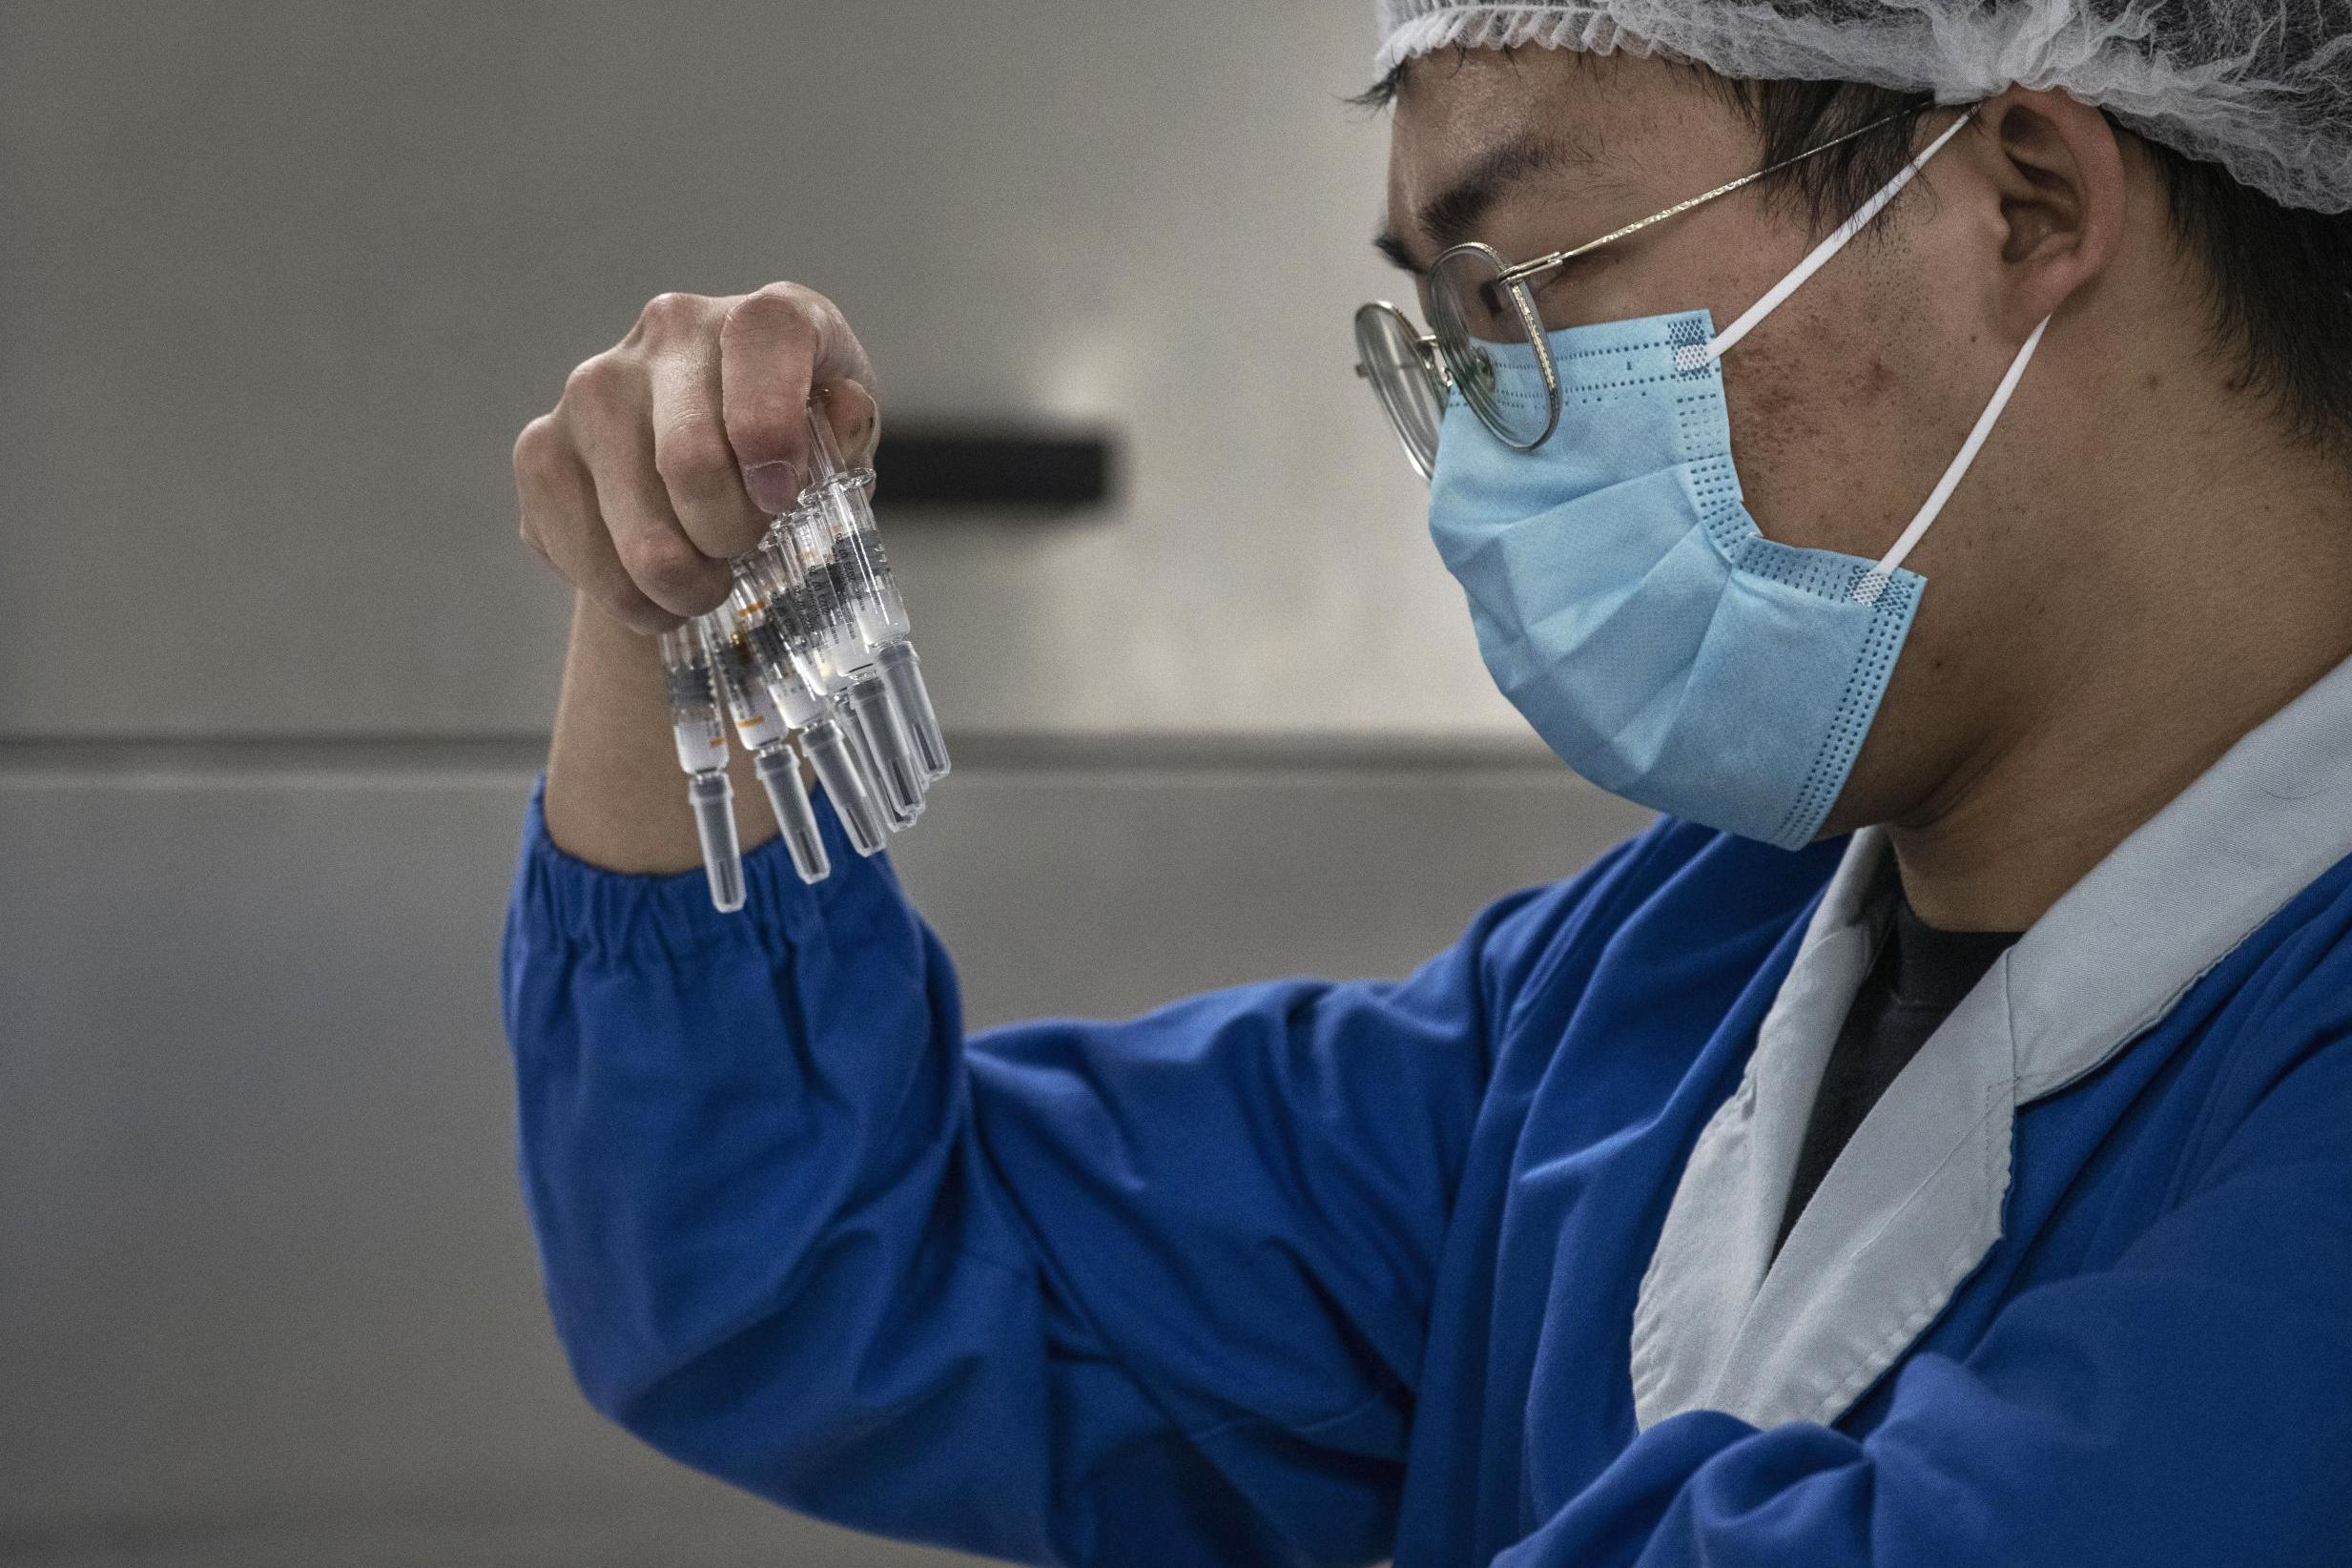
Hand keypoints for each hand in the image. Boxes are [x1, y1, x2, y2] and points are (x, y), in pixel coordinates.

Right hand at [514, 283, 881, 631]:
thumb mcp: (843, 443)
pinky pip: (586, 556)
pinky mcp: (541, 446)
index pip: (764, 336)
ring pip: (641, 534)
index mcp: (763, 317)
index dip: (773, 429)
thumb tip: (844, 409)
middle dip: (731, 539)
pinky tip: (656, 589)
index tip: (780, 498)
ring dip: (685, 587)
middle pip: (691, 462)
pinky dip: (632, 600)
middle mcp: (669, 330)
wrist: (708, 471)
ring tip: (706, 584)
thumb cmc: (795, 452)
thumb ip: (848, 433)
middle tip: (744, 554)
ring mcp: (592, 385)